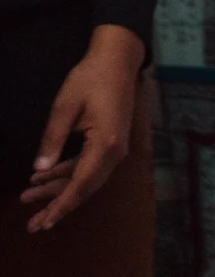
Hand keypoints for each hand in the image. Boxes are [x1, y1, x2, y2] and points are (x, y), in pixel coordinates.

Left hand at [21, 24, 143, 232]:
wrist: (118, 58)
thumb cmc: (92, 77)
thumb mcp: (66, 105)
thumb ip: (52, 138)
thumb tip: (39, 169)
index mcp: (106, 144)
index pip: (81, 185)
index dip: (61, 206)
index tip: (44, 223)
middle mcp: (115, 152)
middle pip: (84, 188)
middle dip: (57, 204)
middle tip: (32, 224)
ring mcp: (115, 148)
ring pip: (86, 179)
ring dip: (59, 188)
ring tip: (29, 196)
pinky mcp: (111, 142)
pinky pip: (89, 166)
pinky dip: (68, 173)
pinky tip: (45, 174)